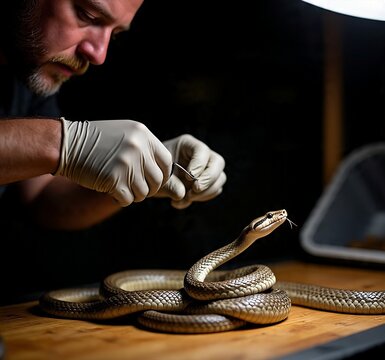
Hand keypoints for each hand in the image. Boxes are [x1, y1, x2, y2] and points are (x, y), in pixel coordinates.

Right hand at [54, 118, 171, 206]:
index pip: (166, 161)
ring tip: (123, 187)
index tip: (154, 179)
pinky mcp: (114, 180)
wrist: (67, 144)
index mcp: (143, 135)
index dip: (163, 174)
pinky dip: (122, 199)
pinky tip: (112, 191)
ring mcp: (126, 164)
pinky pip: (128, 199)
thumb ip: (145, 148)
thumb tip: (164, 171)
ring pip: (144, 192)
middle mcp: (138, 148)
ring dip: (135, 194)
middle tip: (138, 187)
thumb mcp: (125, 134)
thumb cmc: (97, 141)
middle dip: (150, 188)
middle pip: (158, 180)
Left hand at [156, 134, 225, 208]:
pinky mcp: (208, 181)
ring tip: (186, 198)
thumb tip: (183, 194)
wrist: (153, 179)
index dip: (199, 164)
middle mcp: (201, 155)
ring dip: (206, 192)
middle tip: (194, 190)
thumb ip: (170, 183)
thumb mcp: (158, 175)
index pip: (202, 150)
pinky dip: (201, 198)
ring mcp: (207, 168)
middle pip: (218, 163)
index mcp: (188, 145)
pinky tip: (182, 202)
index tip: (190, 177)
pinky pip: (215, 190)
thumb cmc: (154, 171)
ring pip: (220, 178)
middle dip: (208, 179)